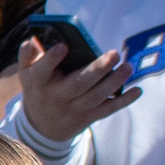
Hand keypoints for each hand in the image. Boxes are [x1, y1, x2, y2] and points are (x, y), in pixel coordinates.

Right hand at [15, 31, 138, 142]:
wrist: (42, 125)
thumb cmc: (39, 88)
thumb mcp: (27, 72)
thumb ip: (28, 54)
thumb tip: (34, 40)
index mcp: (38, 82)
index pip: (41, 71)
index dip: (51, 60)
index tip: (63, 46)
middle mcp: (56, 97)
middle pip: (77, 84)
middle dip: (97, 70)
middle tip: (115, 54)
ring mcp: (72, 109)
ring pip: (95, 97)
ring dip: (114, 82)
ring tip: (128, 67)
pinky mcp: (87, 117)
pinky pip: (107, 110)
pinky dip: (123, 101)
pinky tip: (136, 90)